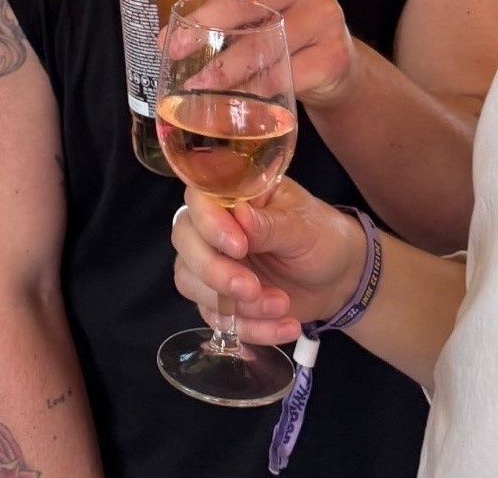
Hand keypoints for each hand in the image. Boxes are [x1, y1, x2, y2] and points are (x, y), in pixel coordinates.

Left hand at [171, 0, 359, 108]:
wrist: (332, 64)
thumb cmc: (279, 25)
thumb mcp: (253, 4)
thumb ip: (217, 6)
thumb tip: (165, 34)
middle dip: (205, 23)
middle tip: (173, 46)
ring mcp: (325, 15)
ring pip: (265, 42)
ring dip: (224, 66)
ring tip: (196, 82)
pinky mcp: (334, 54)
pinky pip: (284, 74)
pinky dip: (253, 88)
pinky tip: (233, 98)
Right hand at [171, 184, 367, 345]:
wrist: (340, 279)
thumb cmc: (321, 237)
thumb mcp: (303, 226)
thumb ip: (270, 224)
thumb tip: (240, 217)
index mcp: (231, 197)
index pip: (197, 200)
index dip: (209, 223)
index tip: (239, 246)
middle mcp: (212, 228)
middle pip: (184, 242)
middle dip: (214, 270)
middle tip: (252, 288)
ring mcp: (213, 264)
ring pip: (190, 281)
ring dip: (235, 304)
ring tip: (282, 306)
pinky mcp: (221, 299)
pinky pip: (216, 318)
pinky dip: (251, 328)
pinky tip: (286, 326)